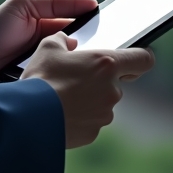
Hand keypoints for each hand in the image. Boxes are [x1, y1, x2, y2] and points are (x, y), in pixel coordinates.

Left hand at [0, 0, 97, 85]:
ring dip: (81, 64)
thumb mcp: (22, 5)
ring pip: (74, 65)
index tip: (111, 24)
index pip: (79, 25)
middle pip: (80, 47)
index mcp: (49, 27)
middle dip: (92, 47)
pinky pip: (62, 80)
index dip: (94, 24)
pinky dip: (69, 78)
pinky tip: (78, 77)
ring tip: (94, 61)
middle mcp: (51, 48)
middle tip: (106, 45)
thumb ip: (54, 3)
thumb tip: (89, 4)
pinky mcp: (45, 84)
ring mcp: (49, 67)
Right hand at [21, 33, 154, 147]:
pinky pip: (91, 121)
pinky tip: (61, 113)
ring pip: (102, 103)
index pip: (143, 59)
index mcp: (106, 63)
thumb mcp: (48, 47)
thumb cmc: (41, 79)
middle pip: (115, 82)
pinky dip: (80, 117)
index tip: (135, 58)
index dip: (141, 57)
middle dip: (99, 80)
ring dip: (88, 100)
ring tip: (62, 98)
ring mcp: (104, 114)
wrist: (28, 117)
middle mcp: (112, 90)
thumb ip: (64, 40)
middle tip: (75, 78)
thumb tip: (68, 42)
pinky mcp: (93, 133)